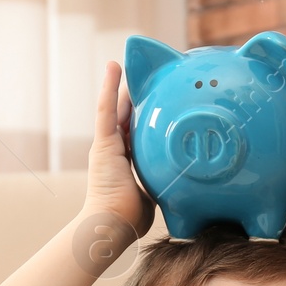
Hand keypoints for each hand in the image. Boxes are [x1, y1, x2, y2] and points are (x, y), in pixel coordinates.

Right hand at [83, 60, 155, 238]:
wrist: (112, 224)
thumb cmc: (130, 218)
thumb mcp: (153, 194)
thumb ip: (163, 185)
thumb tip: (182, 187)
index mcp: (126, 159)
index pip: (137, 130)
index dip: (145, 115)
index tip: (155, 99)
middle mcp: (115, 148)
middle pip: (127, 115)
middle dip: (137, 96)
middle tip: (148, 74)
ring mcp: (107, 144)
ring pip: (116, 107)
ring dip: (120, 84)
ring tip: (124, 61)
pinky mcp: (103, 143)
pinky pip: (106, 110)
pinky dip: (108, 87)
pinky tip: (113, 66)